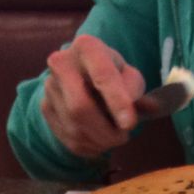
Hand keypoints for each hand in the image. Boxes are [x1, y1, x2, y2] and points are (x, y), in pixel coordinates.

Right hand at [41, 35, 144, 157]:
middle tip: (123, 136)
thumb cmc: (112, 76)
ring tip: (113, 137)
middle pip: (80, 107)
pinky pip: (69, 139)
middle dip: (106, 131)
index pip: (102, 76)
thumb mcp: (129, 77)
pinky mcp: (46, 109)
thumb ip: (137, 91)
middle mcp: (61, 62)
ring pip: (75, 128)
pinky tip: (99, 139)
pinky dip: (91, 146)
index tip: (129, 124)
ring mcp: (50, 87)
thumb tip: (147, 108)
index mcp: (87, 47)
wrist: (82, 76)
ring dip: (101, 141)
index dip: (117, 102)